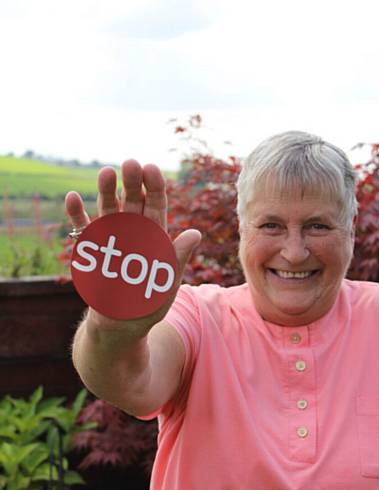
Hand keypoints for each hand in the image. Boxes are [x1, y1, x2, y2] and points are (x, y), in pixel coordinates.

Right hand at [65, 160, 200, 333]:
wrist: (121, 325)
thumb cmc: (149, 304)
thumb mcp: (167, 281)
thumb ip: (178, 257)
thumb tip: (194, 233)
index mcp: (154, 235)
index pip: (156, 204)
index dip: (154, 186)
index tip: (152, 169)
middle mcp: (132, 230)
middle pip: (132, 200)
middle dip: (131, 181)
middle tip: (130, 163)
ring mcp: (110, 237)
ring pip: (108, 207)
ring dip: (106, 190)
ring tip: (106, 172)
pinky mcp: (90, 249)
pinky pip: (82, 228)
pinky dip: (76, 213)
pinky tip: (73, 197)